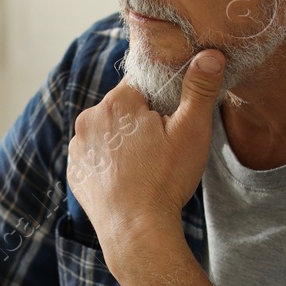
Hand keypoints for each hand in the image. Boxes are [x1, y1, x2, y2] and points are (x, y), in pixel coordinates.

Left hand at [67, 49, 226, 265]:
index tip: (171, 122)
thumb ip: (199, 88)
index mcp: (117, 102)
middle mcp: (89, 118)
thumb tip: (209, 54)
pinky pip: (95, 156)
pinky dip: (110, 163)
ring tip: (145, 167)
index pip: (142, 84)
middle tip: (162, 148)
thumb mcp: (192, 131)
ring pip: (107, 132)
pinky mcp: (75, 171)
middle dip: (142, 121)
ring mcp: (78, 147)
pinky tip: (128, 179)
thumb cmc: (165, 180)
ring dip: (124, 142)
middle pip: (123, 108)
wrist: (136, 231)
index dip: (161, 101)